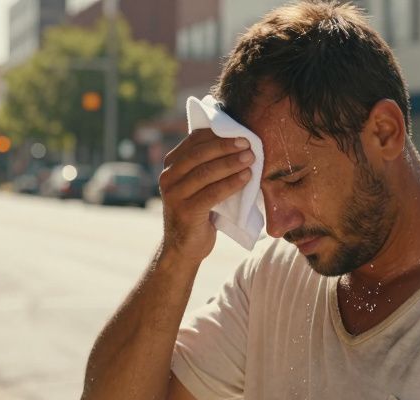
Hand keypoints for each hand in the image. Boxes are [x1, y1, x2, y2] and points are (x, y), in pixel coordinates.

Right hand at [158, 129, 253, 260]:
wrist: (184, 248)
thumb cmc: (198, 212)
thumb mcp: (198, 185)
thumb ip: (207, 165)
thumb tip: (237, 142)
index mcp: (171, 165)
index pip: (194, 141)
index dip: (218, 134)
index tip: (241, 131)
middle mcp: (167, 177)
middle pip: (199, 154)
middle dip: (226, 146)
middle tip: (248, 143)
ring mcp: (174, 195)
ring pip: (205, 172)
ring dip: (231, 163)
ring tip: (251, 158)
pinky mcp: (185, 212)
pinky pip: (212, 193)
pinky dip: (231, 183)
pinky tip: (247, 177)